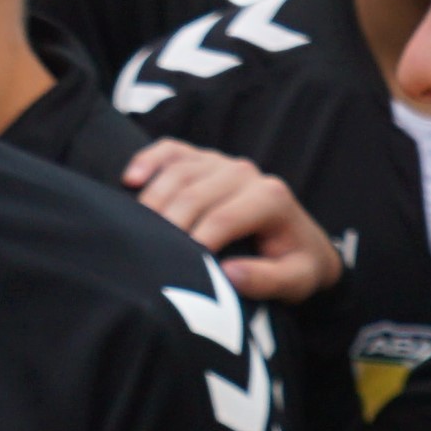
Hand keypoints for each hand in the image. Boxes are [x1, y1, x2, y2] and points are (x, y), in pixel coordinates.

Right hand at [124, 141, 342, 306]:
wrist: (301, 242)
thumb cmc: (295, 264)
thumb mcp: (296, 280)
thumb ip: (267, 280)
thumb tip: (227, 274)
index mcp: (270, 197)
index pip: (221, 219)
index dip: (193, 244)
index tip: (172, 271)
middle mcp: (245, 173)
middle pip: (192, 195)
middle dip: (165, 226)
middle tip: (144, 258)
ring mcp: (221, 162)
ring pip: (177, 173)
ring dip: (151, 202)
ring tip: (132, 233)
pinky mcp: (203, 159)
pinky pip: (171, 151)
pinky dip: (148, 161)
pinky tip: (129, 180)